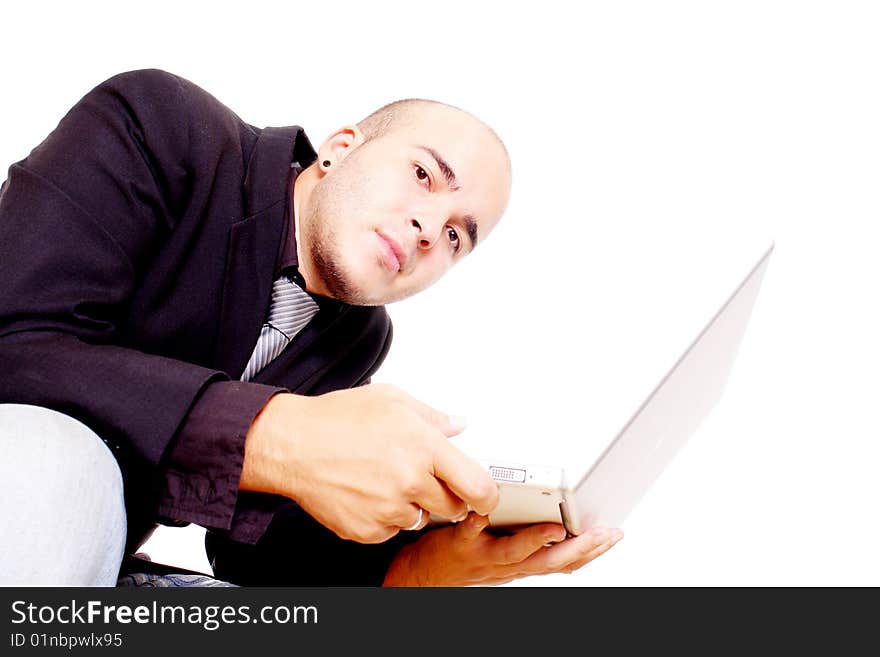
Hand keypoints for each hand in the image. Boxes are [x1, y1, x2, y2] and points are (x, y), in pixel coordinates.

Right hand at [240, 384, 498, 543]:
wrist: (291, 445)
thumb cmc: (336, 419)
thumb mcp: (391, 400)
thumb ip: (433, 416)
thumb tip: (458, 426)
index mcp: (424, 447)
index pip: (478, 486)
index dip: (487, 495)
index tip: (485, 495)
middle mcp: (410, 481)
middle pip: (453, 508)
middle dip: (445, 496)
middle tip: (422, 478)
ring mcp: (388, 510)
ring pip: (420, 519)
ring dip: (412, 506)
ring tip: (385, 480)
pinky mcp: (367, 529)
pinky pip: (391, 531)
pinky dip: (384, 518)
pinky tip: (366, 492)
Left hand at [382, 513, 622, 585]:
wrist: (425, 576)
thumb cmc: (468, 557)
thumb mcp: (508, 554)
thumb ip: (532, 539)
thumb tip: (560, 521)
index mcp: (524, 562)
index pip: (566, 560)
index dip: (593, 550)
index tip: (615, 535)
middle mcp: (509, 564)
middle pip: (551, 560)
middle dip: (581, 548)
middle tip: (603, 534)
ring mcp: (485, 556)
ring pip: (517, 552)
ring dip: (537, 541)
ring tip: (554, 528)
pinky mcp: (460, 545)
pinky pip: (469, 534)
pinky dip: (476, 524)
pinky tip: (483, 512)